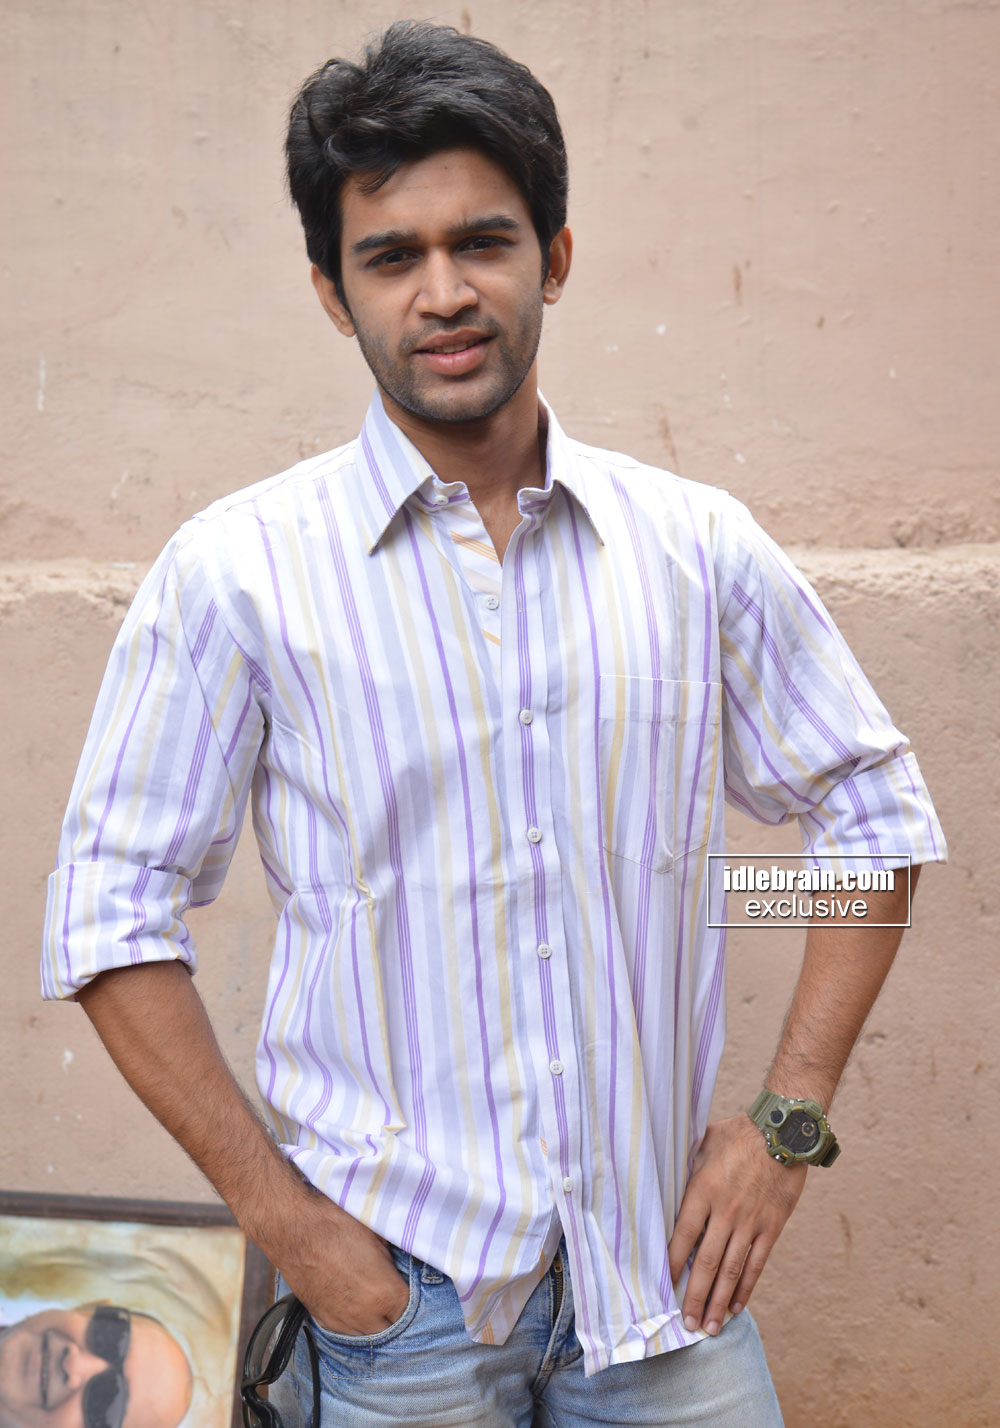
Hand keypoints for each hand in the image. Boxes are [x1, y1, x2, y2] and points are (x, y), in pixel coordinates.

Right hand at [261, 1185, 409, 1336]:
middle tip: (398, 1292)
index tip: (412, 1284)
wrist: (292, 1227)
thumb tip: (408, 1259)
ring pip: (370, 1335)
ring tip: (379, 1300)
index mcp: (384, 1293)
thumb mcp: (378, 1233)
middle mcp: (364, 1315)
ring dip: (378, 1321)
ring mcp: (342, 1320)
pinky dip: (357, 1322)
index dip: (415, 1295)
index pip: (414, 1310)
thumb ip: (397, 1255)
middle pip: (394, 1328)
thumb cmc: (334, 1223)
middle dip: (398, 1312)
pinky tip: (359, 1304)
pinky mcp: (323, 1319)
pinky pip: (348, 1332)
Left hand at [667, 1114, 805, 1334]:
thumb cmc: (739, 1134)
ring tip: (708, 1327)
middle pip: (707, 1262)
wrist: (783, 1132)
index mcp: (703, 1189)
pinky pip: (757, 1264)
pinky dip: (746, 1288)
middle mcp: (725, 1211)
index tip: (663, 1285)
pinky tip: (735, 1306)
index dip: (672, 1263)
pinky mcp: (772, 1227)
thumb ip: (685, 1163)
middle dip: (693, 1295)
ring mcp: (750, 1222)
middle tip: (686, 1323)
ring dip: (718, 1301)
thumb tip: (663, 1171)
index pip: (683, 1235)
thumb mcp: (704, 1142)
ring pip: (732, 1270)